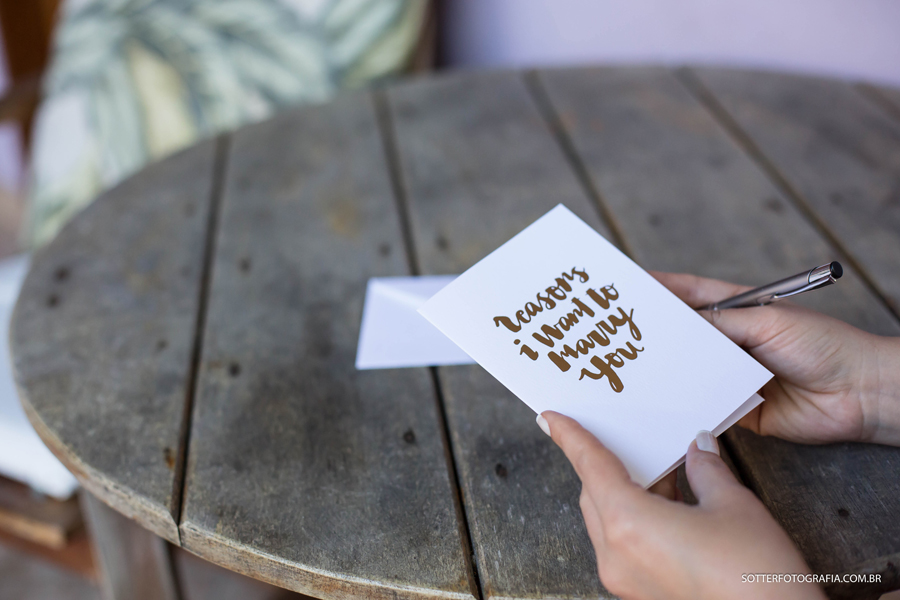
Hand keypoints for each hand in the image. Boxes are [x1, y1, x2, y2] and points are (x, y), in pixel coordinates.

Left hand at [541, 411, 825, 599]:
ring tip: (666, 471)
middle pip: (595, 494)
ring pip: (608, 520)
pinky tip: (672, 505)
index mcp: (627, 524)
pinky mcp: (640, 594)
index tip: (550, 417)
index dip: (570, 437)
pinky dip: (638, 519)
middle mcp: (615, 555)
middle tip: (635, 438)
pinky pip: (624, 544)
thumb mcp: (734, 506)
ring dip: (628, 492)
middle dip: (610, 464)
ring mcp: (625, 580)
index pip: (590, 467)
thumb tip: (698, 447)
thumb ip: (706, 470)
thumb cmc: (757, 576)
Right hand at [652, 272, 899, 446]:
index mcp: (738, 311)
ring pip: (689, 371)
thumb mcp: (767, 322)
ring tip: (632, 369)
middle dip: (654, 334)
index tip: (628, 288)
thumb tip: (677, 326)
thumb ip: (720, 323)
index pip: (690, 295)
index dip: (659, 290)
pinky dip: (686, 404)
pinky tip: (662, 402)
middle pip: (683, 336)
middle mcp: (730, 342)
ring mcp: (731, 376)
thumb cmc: (822, 344)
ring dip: (666, 371)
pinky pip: (703, 404)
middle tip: (618, 334)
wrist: (860, 393)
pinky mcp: (737, 408)